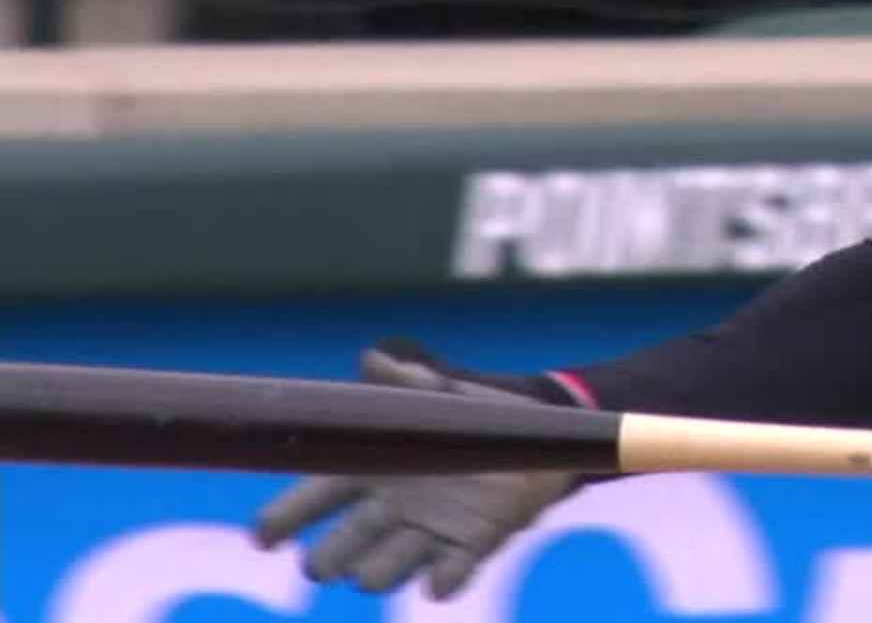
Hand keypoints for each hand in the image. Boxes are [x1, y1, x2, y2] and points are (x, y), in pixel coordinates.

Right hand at [251, 340, 584, 597]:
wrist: (537, 437)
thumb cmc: (473, 415)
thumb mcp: (443, 393)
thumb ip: (408, 382)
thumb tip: (373, 361)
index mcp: (371, 471)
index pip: (312, 497)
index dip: (283, 518)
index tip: (263, 535)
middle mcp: (389, 510)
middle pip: (337, 550)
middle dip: (326, 560)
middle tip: (323, 564)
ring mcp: (427, 532)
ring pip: (381, 572)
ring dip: (376, 574)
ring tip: (369, 575)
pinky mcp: (469, 547)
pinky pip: (449, 576)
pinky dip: (443, 581)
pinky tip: (438, 581)